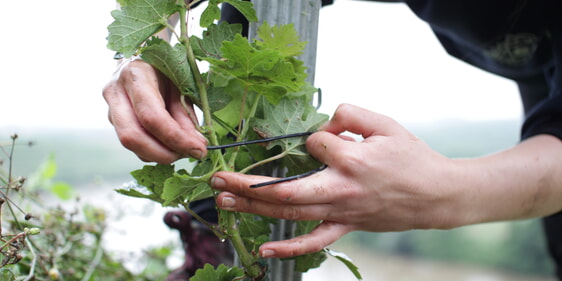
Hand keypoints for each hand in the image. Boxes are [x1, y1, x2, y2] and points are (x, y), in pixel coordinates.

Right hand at [102, 60, 207, 163]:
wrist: (143, 56)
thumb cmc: (165, 67)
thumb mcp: (181, 83)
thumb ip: (186, 114)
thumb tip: (196, 143)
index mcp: (135, 75)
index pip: (151, 116)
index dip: (175, 138)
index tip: (199, 149)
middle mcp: (115, 92)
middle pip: (132, 136)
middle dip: (163, 153)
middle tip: (190, 155)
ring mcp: (109, 108)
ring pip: (130, 144)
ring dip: (160, 154)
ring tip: (184, 149)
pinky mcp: (113, 120)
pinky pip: (133, 144)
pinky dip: (154, 150)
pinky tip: (171, 144)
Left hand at [211, 104, 464, 257]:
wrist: (438, 196)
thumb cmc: (413, 157)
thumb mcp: (386, 124)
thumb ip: (351, 115)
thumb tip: (323, 124)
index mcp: (351, 159)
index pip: (314, 142)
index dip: (315, 136)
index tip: (328, 136)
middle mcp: (340, 189)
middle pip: (284, 188)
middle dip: (246, 183)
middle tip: (216, 177)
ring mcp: (341, 212)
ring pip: (290, 214)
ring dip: (254, 208)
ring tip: (223, 200)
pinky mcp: (346, 227)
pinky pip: (314, 242)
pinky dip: (288, 249)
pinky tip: (263, 251)